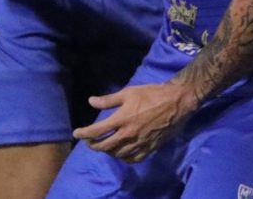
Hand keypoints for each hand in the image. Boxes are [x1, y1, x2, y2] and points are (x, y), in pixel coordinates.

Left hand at [72, 83, 197, 162]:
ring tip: (104, 147)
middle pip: (106, 146)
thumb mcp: (127, 93)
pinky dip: (125, 158)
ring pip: (119, 154)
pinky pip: (135, 159)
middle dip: (94, 145)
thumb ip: (108, 100)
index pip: (97, 131)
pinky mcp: (151, 148)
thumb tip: (91, 102)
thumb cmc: (151, 94)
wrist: (176, 102)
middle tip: (89, 142)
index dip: (84, 134)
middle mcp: (129, 134)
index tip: (76, 134)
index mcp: (121, 119)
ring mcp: (140, 143)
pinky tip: (121, 154)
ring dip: (108, 152)